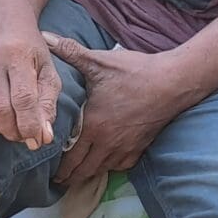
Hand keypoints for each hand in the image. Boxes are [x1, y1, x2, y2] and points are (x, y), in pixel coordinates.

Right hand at [0, 18, 61, 149]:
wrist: (3, 21)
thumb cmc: (30, 50)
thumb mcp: (48, 71)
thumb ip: (48, 104)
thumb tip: (44, 137)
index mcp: (19, 54)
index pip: (23, 99)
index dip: (30, 125)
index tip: (38, 140)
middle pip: (0, 109)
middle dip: (14, 131)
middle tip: (24, 136)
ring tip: (10, 126)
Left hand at [45, 35, 188, 184]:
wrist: (172, 83)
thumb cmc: (134, 72)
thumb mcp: (99, 61)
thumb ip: (70, 51)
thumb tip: (45, 37)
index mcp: (93, 126)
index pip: (71, 157)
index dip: (59, 169)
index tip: (49, 173)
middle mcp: (108, 142)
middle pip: (84, 170)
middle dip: (70, 177)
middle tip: (58, 181)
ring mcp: (125, 148)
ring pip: (102, 170)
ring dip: (87, 174)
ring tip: (76, 175)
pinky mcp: (140, 147)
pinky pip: (120, 166)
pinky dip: (109, 167)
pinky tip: (104, 163)